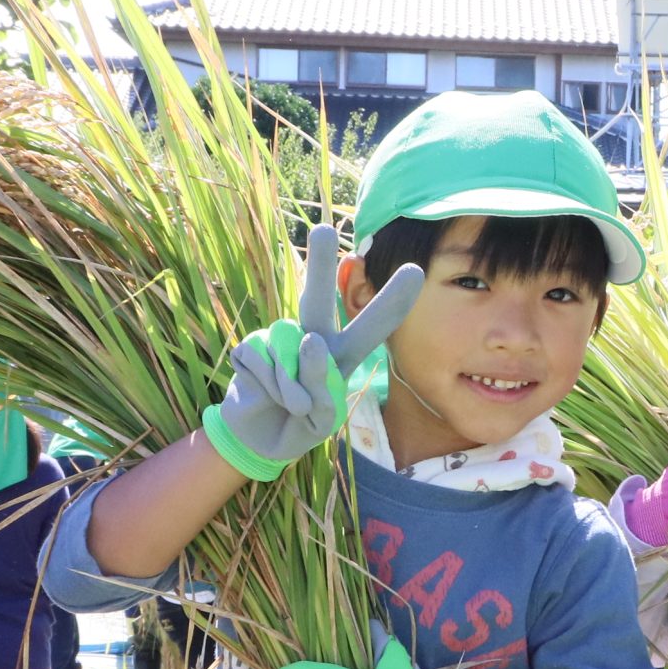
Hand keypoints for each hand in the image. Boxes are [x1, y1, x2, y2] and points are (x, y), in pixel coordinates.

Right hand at [201, 223, 423, 482]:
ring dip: (293, 387)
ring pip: (293, 350)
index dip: (392, 302)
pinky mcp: (251, 347)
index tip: (416, 270)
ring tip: (290, 405)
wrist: (259, 439)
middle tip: (323, 230)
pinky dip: (270, 386)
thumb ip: (321, 390)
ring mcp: (280, 339)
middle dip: (322, 266)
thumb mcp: (322, 421)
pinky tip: (265, 395)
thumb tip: (306, 342)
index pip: (371, 326)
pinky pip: (264, 361)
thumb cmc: (300, 426)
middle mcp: (312, 337)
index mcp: (342, 354)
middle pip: (319, 299)